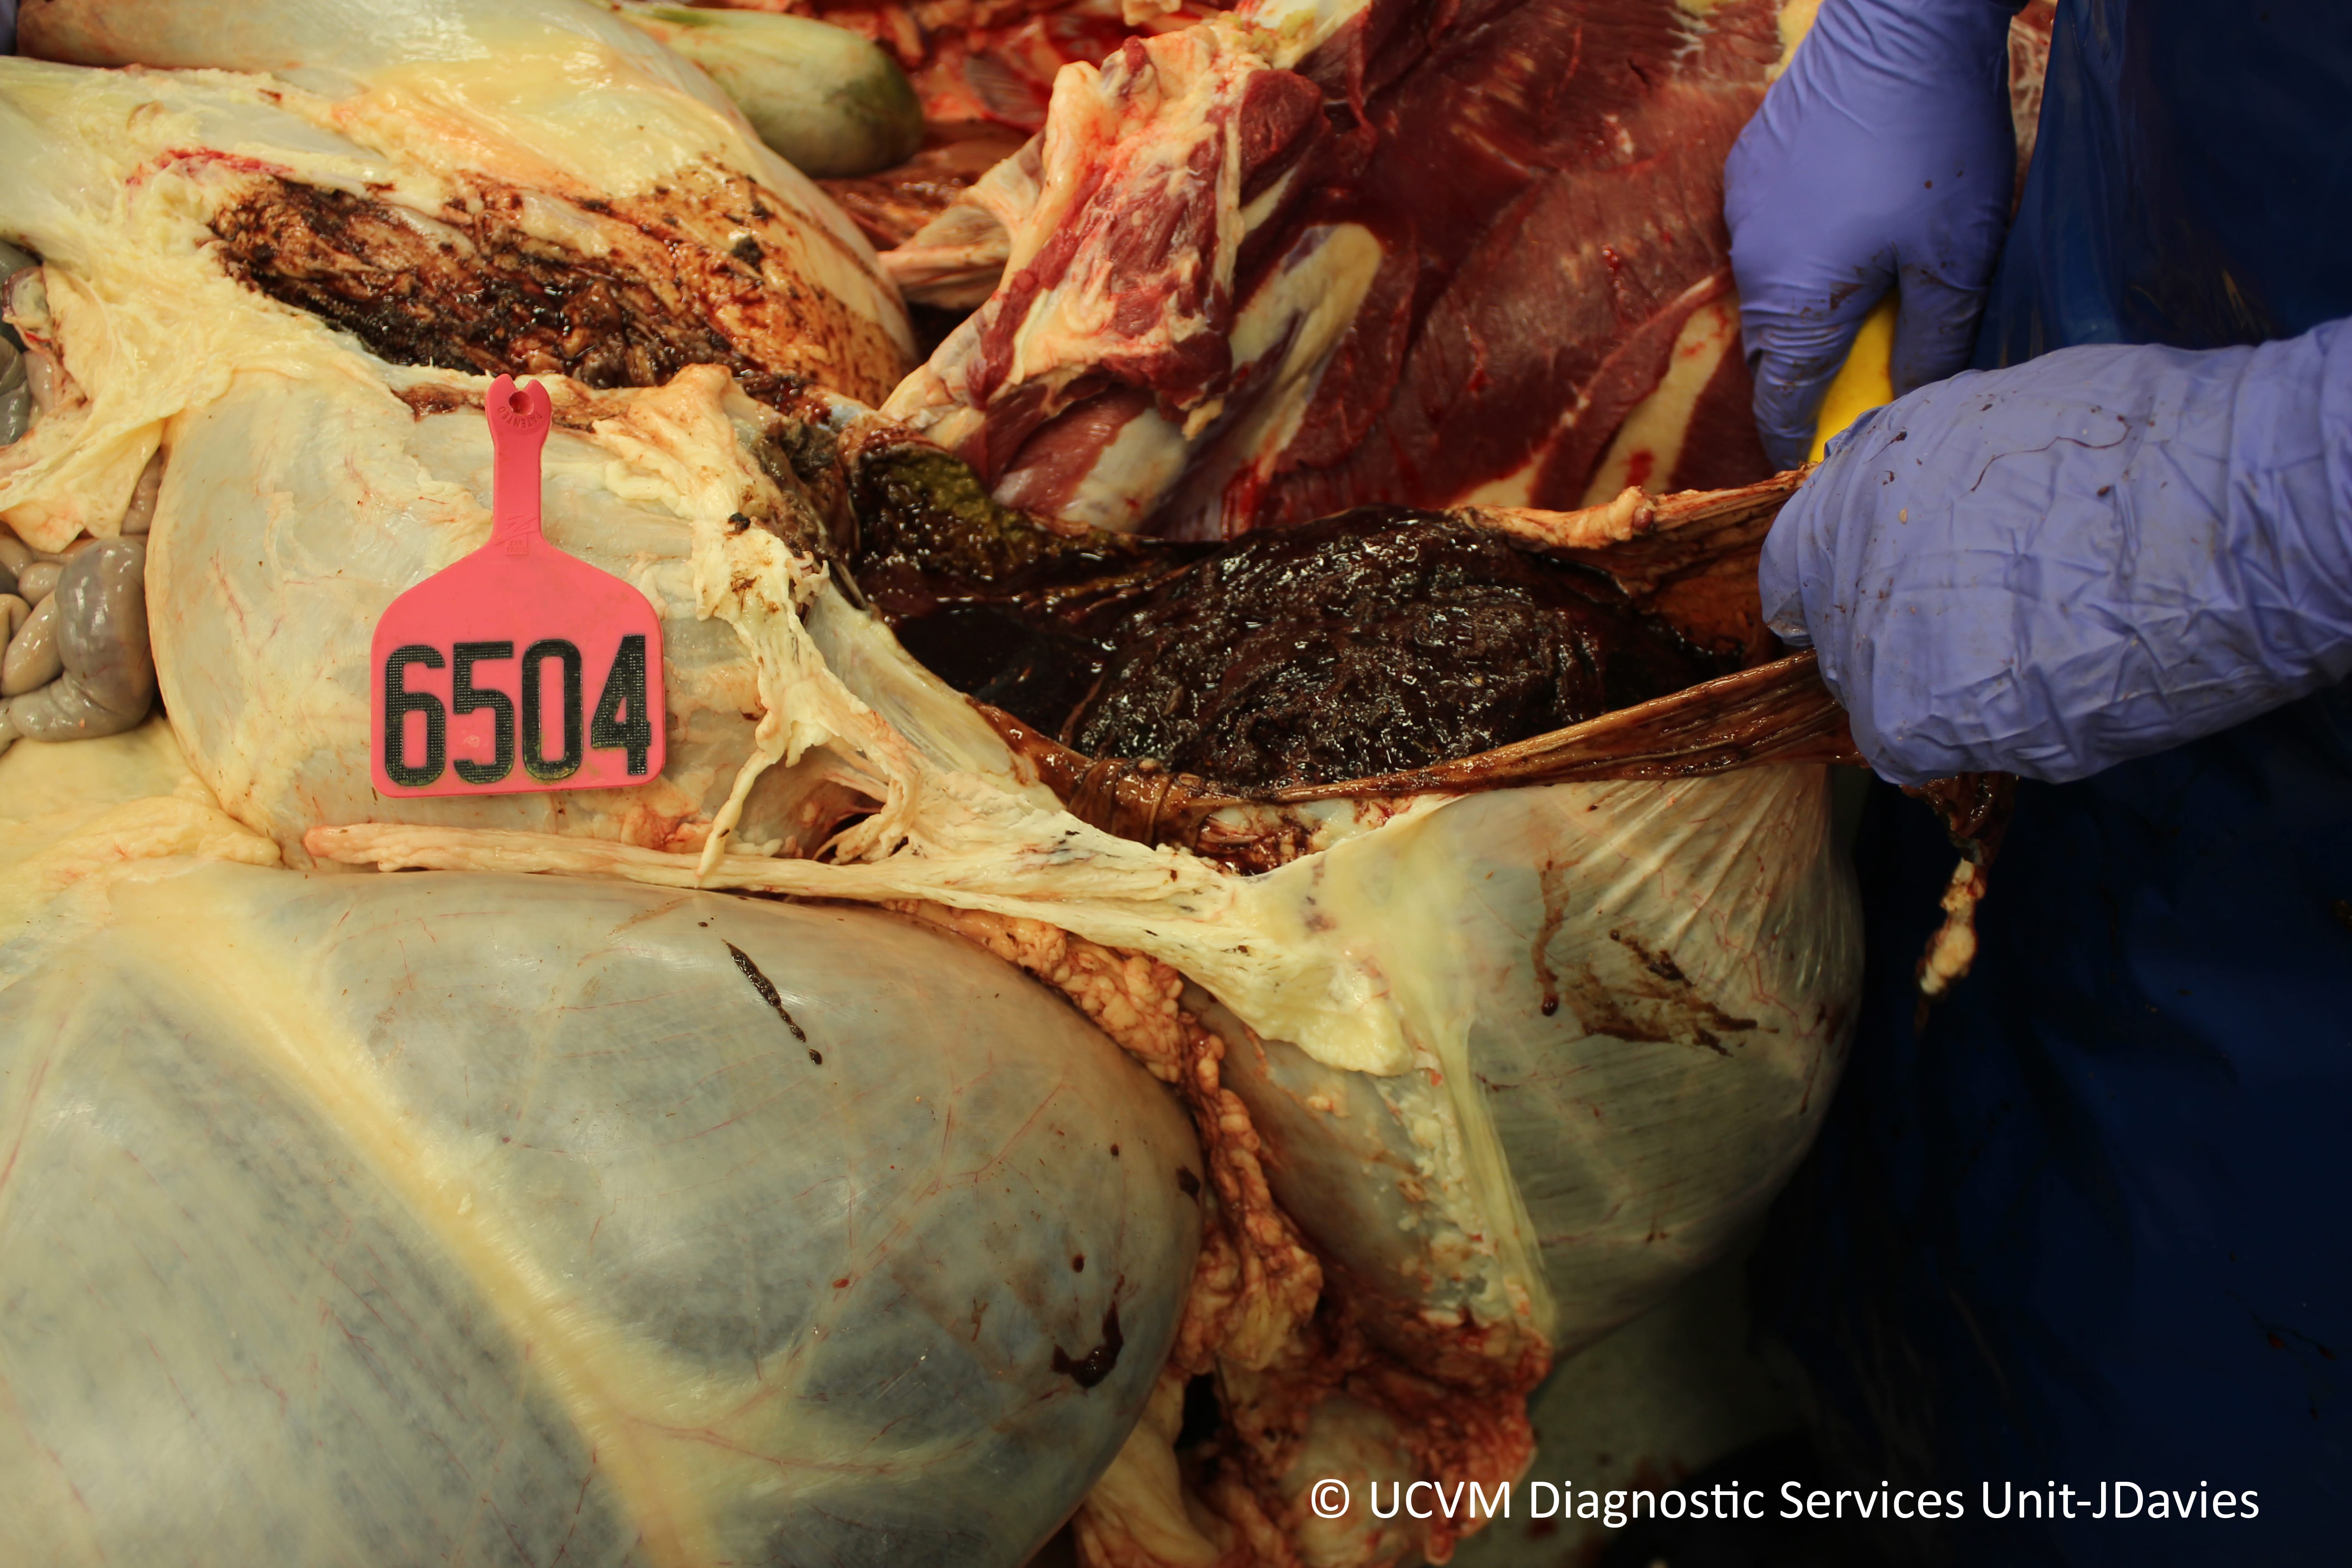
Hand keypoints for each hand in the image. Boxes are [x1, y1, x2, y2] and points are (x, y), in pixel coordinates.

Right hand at [1725, 0, 2021, 469]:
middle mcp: (1752, 266)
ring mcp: (1744, 213)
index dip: (1803, 443)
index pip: (1781, 404)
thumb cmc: (1933, 139)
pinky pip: (1774, 234)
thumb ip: (1935, 340)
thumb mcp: (1958, 257)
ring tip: (1877, 287)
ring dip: (1818, 304)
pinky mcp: (1752, 168)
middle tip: (1873, 377)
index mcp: (1795, 305)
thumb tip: (1920, 399)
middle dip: (1817, 372)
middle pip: (1777, 350)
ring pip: (1777, 289)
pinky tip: (1858, 219)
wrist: (1899, 20)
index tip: (1825, 466)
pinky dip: (1810, 248)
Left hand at [1762, 319, 2351, 782]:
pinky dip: (1973, 737)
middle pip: (1840, 637)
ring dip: (1943, 693)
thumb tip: (1919, 496)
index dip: (1844, 589)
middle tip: (1983, 637)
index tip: (1888, 601)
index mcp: (1851, 484)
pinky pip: (1921, 749)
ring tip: (2035, 664)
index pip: (1798, 566)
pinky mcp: (1910, 718)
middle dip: (1897, 641)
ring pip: (1879, 698)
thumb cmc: (2142, 446)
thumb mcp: (2005, 419)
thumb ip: (1930, 470)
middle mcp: (1839, 563)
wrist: (2219, 513)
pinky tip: (2039, 704)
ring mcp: (1866, 642)